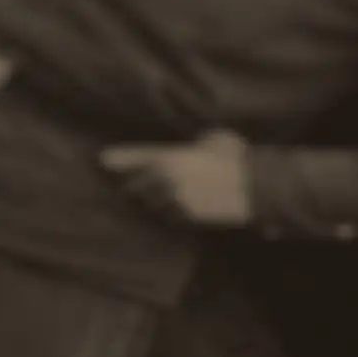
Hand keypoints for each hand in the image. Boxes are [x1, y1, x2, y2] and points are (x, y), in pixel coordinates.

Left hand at [100, 130, 252, 227]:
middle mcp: (165, 179)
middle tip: (137, 185)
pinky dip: (171, 213)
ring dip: (153, 201)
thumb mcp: (215, 139)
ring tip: (162, 197)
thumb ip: (197, 143)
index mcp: (170, 156)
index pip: (136, 156)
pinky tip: (180, 207)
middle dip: (136, 185)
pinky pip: (170, 216)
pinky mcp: (186, 217)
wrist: (255, 187)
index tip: (102, 159)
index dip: (118, 158)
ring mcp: (174, 200)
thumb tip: (196, 144)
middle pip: (136, 186)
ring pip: (152, 203)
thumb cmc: (238, 158)